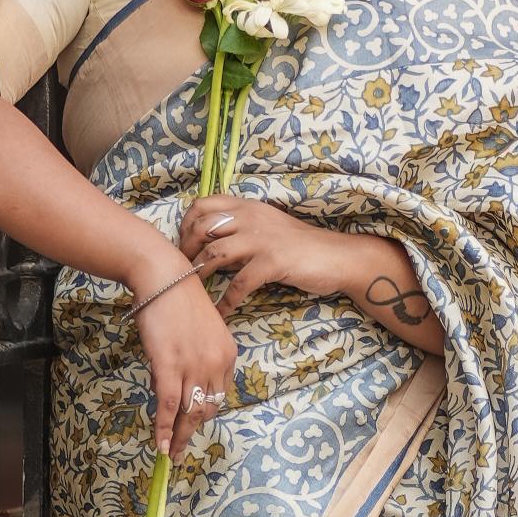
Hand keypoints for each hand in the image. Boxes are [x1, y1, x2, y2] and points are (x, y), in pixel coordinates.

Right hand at [130, 265, 236, 461]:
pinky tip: (160, 444)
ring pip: (189, 411)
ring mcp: (194, 365)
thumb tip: (170, 387)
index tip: (192, 424)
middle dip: (192, 431)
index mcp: (228, 354)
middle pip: (207, 408)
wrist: (164, 277)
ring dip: (179, 436)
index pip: (220, 393)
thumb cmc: (178, 300)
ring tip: (170, 453)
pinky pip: (169, 405)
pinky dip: (164, 428)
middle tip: (180, 450)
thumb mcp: (199, 332)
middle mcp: (216, 363)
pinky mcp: (170, 365)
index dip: (204, 412)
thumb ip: (193, 359)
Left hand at [178, 193, 345, 315]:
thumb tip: (210, 245)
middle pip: (202, 227)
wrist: (336, 256)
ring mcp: (261, 240)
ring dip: (198, 273)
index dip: (186, 224)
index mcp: (248, 207)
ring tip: (192, 290)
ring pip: (215, 253)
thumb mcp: (267, 228)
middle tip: (181, 270)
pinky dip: (226, 301)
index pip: (203, 204)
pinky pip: (239, 283)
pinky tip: (221, 312)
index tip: (183, 244)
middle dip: (186, 250)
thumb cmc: (300, 245)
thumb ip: (240, 231)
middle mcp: (251, 218)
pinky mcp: (272, 262)